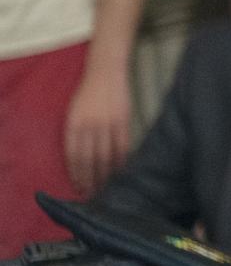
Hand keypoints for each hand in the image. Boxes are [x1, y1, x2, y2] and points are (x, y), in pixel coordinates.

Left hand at [63, 62, 132, 194]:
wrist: (105, 72)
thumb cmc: (87, 94)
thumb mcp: (74, 113)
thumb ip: (76, 134)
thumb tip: (80, 159)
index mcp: (73, 123)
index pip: (73, 155)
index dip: (77, 173)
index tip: (79, 187)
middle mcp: (89, 125)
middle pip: (90, 159)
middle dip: (91, 179)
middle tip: (93, 194)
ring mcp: (107, 123)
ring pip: (107, 156)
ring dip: (106, 174)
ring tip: (107, 188)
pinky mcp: (123, 122)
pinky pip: (122, 147)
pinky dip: (122, 162)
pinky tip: (121, 172)